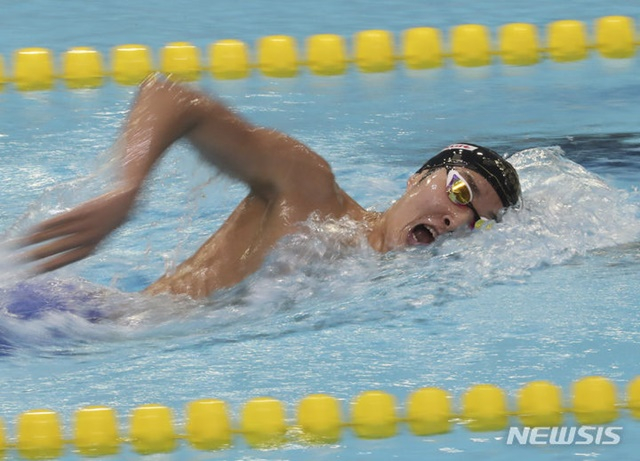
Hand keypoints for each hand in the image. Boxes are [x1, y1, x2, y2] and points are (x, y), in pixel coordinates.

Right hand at [20, 186, 137, 272]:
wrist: (124, 200)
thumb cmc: (111, 220)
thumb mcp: (101, 236)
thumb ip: (86, 243)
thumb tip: (65, 250)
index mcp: (92, 247)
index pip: (67, 260)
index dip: (51, 265)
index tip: (35, 271)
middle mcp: (87, 238)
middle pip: (57, 248)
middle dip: (38, 255)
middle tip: (21, 260)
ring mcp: (83, 224)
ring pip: (56, 234)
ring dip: (36, 239)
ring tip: (21, 244)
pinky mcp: (81, 211)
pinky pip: (60, 220)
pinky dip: (46, 225)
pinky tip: (34, 229)